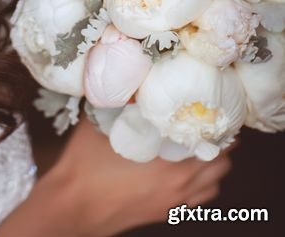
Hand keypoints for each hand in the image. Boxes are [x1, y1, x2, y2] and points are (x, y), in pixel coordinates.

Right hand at [49, 116, 234, 236]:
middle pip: (221, 163)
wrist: (71, 205)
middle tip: (207, 120)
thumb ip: (126, 101)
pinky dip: (200, 183)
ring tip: (199, 143)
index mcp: (171, 163)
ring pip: (213, 184)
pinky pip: (197, 200)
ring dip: (213, 163)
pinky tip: (183, 167)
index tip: (215, 105)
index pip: (214, 142)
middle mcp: (179, 185)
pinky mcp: (163, 213)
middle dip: (219, 141)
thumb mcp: (105, 121)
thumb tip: (138, 79)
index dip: (218, 122)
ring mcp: (172, 203)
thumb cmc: (86, 164)